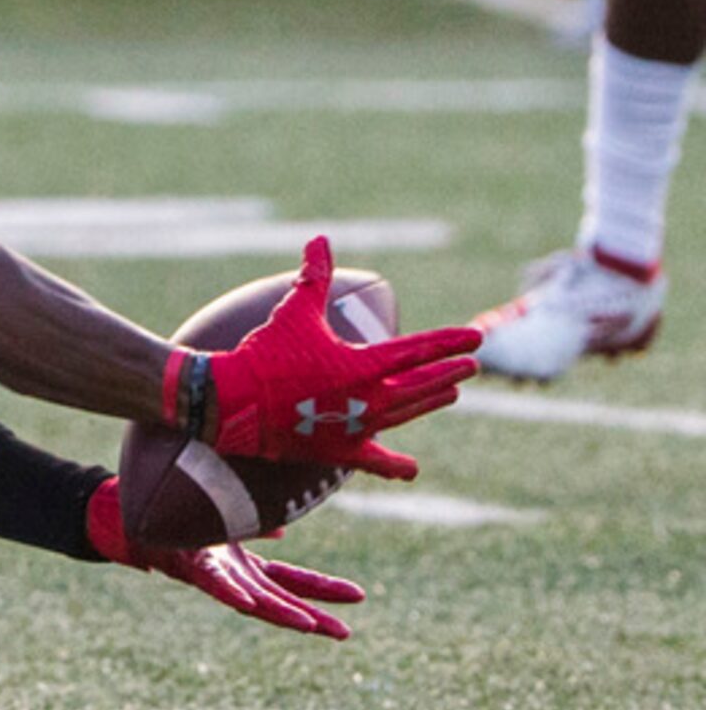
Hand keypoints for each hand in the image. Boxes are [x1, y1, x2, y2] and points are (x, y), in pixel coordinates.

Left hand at [87, 480, 364, 639]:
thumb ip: (251, 526)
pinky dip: (230, 592)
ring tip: (309, 627)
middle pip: (280, 600)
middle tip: (346, 633)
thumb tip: (282, 526)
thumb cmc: (173, 520)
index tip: (358, 598)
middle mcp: (230, 576)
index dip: (323, 590)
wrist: (125, 518)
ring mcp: (212, 574)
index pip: (292, 581)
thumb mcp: (222, 520)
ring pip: (251, 601)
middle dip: (313, 617)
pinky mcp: (188, 566)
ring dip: (280, 614)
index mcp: (242, 566)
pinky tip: (248, 602)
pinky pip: (212, 583)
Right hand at [175, 237, 478, 479]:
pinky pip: (375, 461)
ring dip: (430, 402)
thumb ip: (314, 277)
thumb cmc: (266, 353)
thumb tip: (321, 240)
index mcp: (364, 365)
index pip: (419, 350)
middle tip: (470, 367)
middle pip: (422, 385)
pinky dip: (394, 466)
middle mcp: (370, 399)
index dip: (449, 341)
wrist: (234, 402)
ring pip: (407, 414)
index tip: (475, 337)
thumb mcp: (294, 311)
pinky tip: (412, 469)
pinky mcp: (339, 451)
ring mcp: (358, 428)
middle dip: (448, 373)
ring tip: (450, 394)